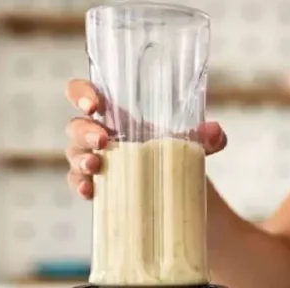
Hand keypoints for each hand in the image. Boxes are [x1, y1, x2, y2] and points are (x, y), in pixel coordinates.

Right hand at [63, 79, 228, 198]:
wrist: (181, 191)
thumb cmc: (177, 153)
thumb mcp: (194, 143)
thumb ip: (207, 137)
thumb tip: (215, 132)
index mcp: (117, 114)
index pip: (85, 93)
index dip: (81, 93)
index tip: (93, 104)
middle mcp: (100, 134)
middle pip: (76, 126)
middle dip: (84, 130)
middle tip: (102, 140)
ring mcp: (96, 160)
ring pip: (74, 154)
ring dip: (81, 158)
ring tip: (96, 165)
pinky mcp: (99, 186)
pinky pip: (79, 183)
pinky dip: (81, 185)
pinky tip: (91, 191)